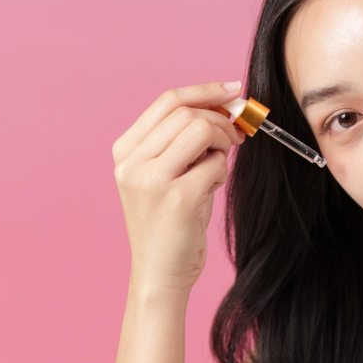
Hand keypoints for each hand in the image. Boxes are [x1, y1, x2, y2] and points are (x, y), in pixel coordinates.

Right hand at [112, 81, 245, 293]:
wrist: (160, 273)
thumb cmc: (171, 222)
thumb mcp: (167, 174)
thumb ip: (185, 141)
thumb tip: (227, 106)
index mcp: (125, 151)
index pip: (168, 101)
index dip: (206, 91)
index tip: (233, 90)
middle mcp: (132, 162)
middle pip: (188, 113)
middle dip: (221, 120)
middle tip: (236, 138)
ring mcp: (151, 179)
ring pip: (202, 129)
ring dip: (222, 143)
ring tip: (217, 167)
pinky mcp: (177, 198)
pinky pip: (215, 163)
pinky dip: (221, 172)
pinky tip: (211, 190)